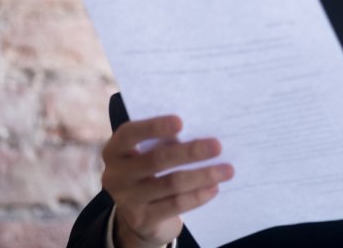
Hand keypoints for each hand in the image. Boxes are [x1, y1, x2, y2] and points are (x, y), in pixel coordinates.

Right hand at [101, 115, 234, 247]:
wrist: (139, 216)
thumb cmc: (151, 170)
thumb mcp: (148, 154)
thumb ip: (166, 141)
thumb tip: (204, 130)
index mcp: (115, 150)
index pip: (129, 134)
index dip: (154, 127)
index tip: (181, 122)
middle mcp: (116, 175)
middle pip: (157, 160)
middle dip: (191, 152)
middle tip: (218, 146)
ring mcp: (127, 199)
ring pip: (172, 183)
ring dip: (203, 175)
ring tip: (227, 170)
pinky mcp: (142, 219)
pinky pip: (176, 204)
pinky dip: (198, 195)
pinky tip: (214, 187)